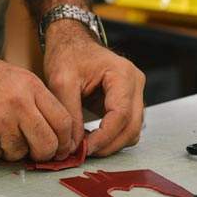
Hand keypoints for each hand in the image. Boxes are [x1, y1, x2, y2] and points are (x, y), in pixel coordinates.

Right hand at [0, 49, 74, 161]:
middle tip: (37, 153)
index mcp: (30, 86)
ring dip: (12, 151)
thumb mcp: (13, 76)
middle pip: (48, 144)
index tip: (62, 148)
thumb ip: (34, 100)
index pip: (63, 121)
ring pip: (20, 153)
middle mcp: (18, 104)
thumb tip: (54, 131)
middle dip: (45, 154)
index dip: (66, 140)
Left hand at [43, 21, 144, 156]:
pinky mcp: (129, 102)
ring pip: (133, 131)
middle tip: (84, 153)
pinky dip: (112, 137)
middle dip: (109, 145)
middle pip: (132, 127)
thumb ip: (69, 113)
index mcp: (122, 74)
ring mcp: (135, 93)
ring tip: (85, 146)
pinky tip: (91, 138)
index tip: (84, 149)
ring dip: (111, 143)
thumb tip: (73, 145)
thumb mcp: (61, 81)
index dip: (104, 137)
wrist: (71, 42)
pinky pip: (127, 127)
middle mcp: (135, 83)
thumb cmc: (67, 55)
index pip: (120, 115)